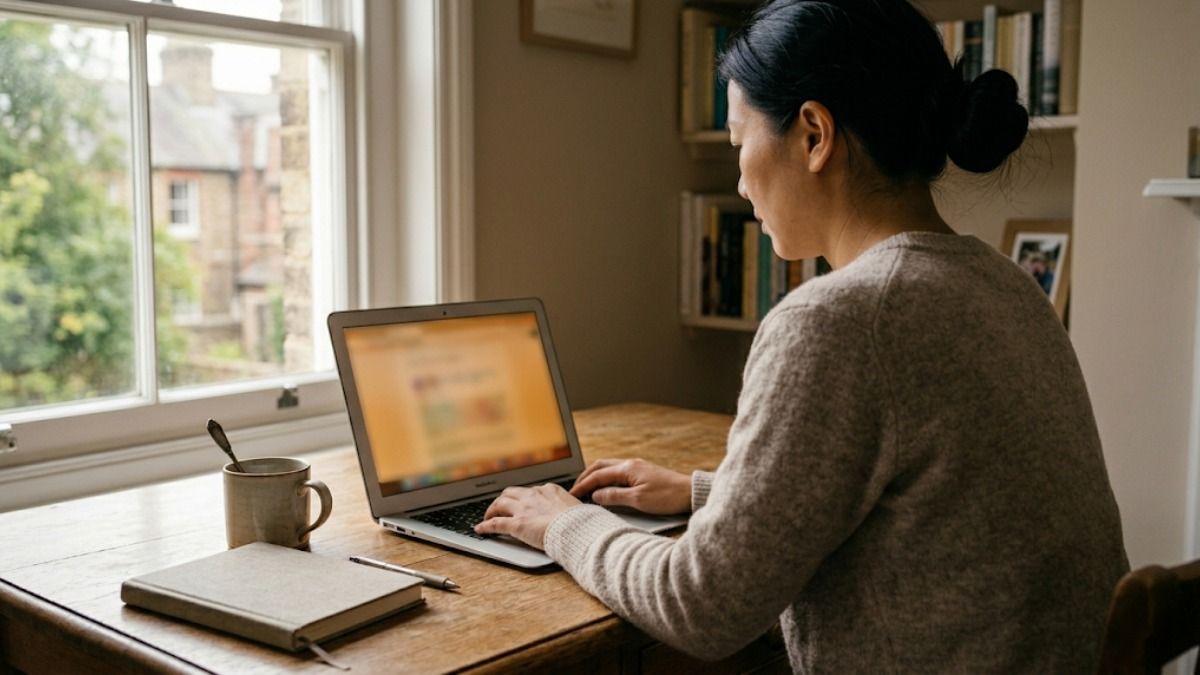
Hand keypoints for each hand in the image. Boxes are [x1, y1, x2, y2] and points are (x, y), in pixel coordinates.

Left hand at [474, 484, 580, 549]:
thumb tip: (572, 511)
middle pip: (510, 493)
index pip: (530, 491)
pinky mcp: (517, 524)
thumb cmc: (581, 522)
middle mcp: (533, 495)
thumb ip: (567, 507)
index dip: (522, 498)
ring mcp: (524, 509)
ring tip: (488, 516)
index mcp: (549, 490)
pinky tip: (480, 529)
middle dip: (503, 499)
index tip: (521, 502)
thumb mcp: (576, 507)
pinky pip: (496, 523)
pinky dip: (485, 526)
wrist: (578, 529)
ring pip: (500, 504)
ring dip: (492, 510)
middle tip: (500, 507)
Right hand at [570, 458, 691, 514]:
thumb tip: (595, 495)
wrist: (690, 493)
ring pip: (608, 467)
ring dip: (595, 476)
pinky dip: (606, 478)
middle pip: (600, 466)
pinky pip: (617, 472)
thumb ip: (614, 496)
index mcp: (627, 468)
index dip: (582, 485)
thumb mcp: (638, 500)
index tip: (572, 494)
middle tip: (575, 489)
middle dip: (585, 476)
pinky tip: (605, 487)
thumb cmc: (667, 497)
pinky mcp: (642, 472)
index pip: (598, 475)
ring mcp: (636, 467)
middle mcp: (630, 464)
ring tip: (586, 488)